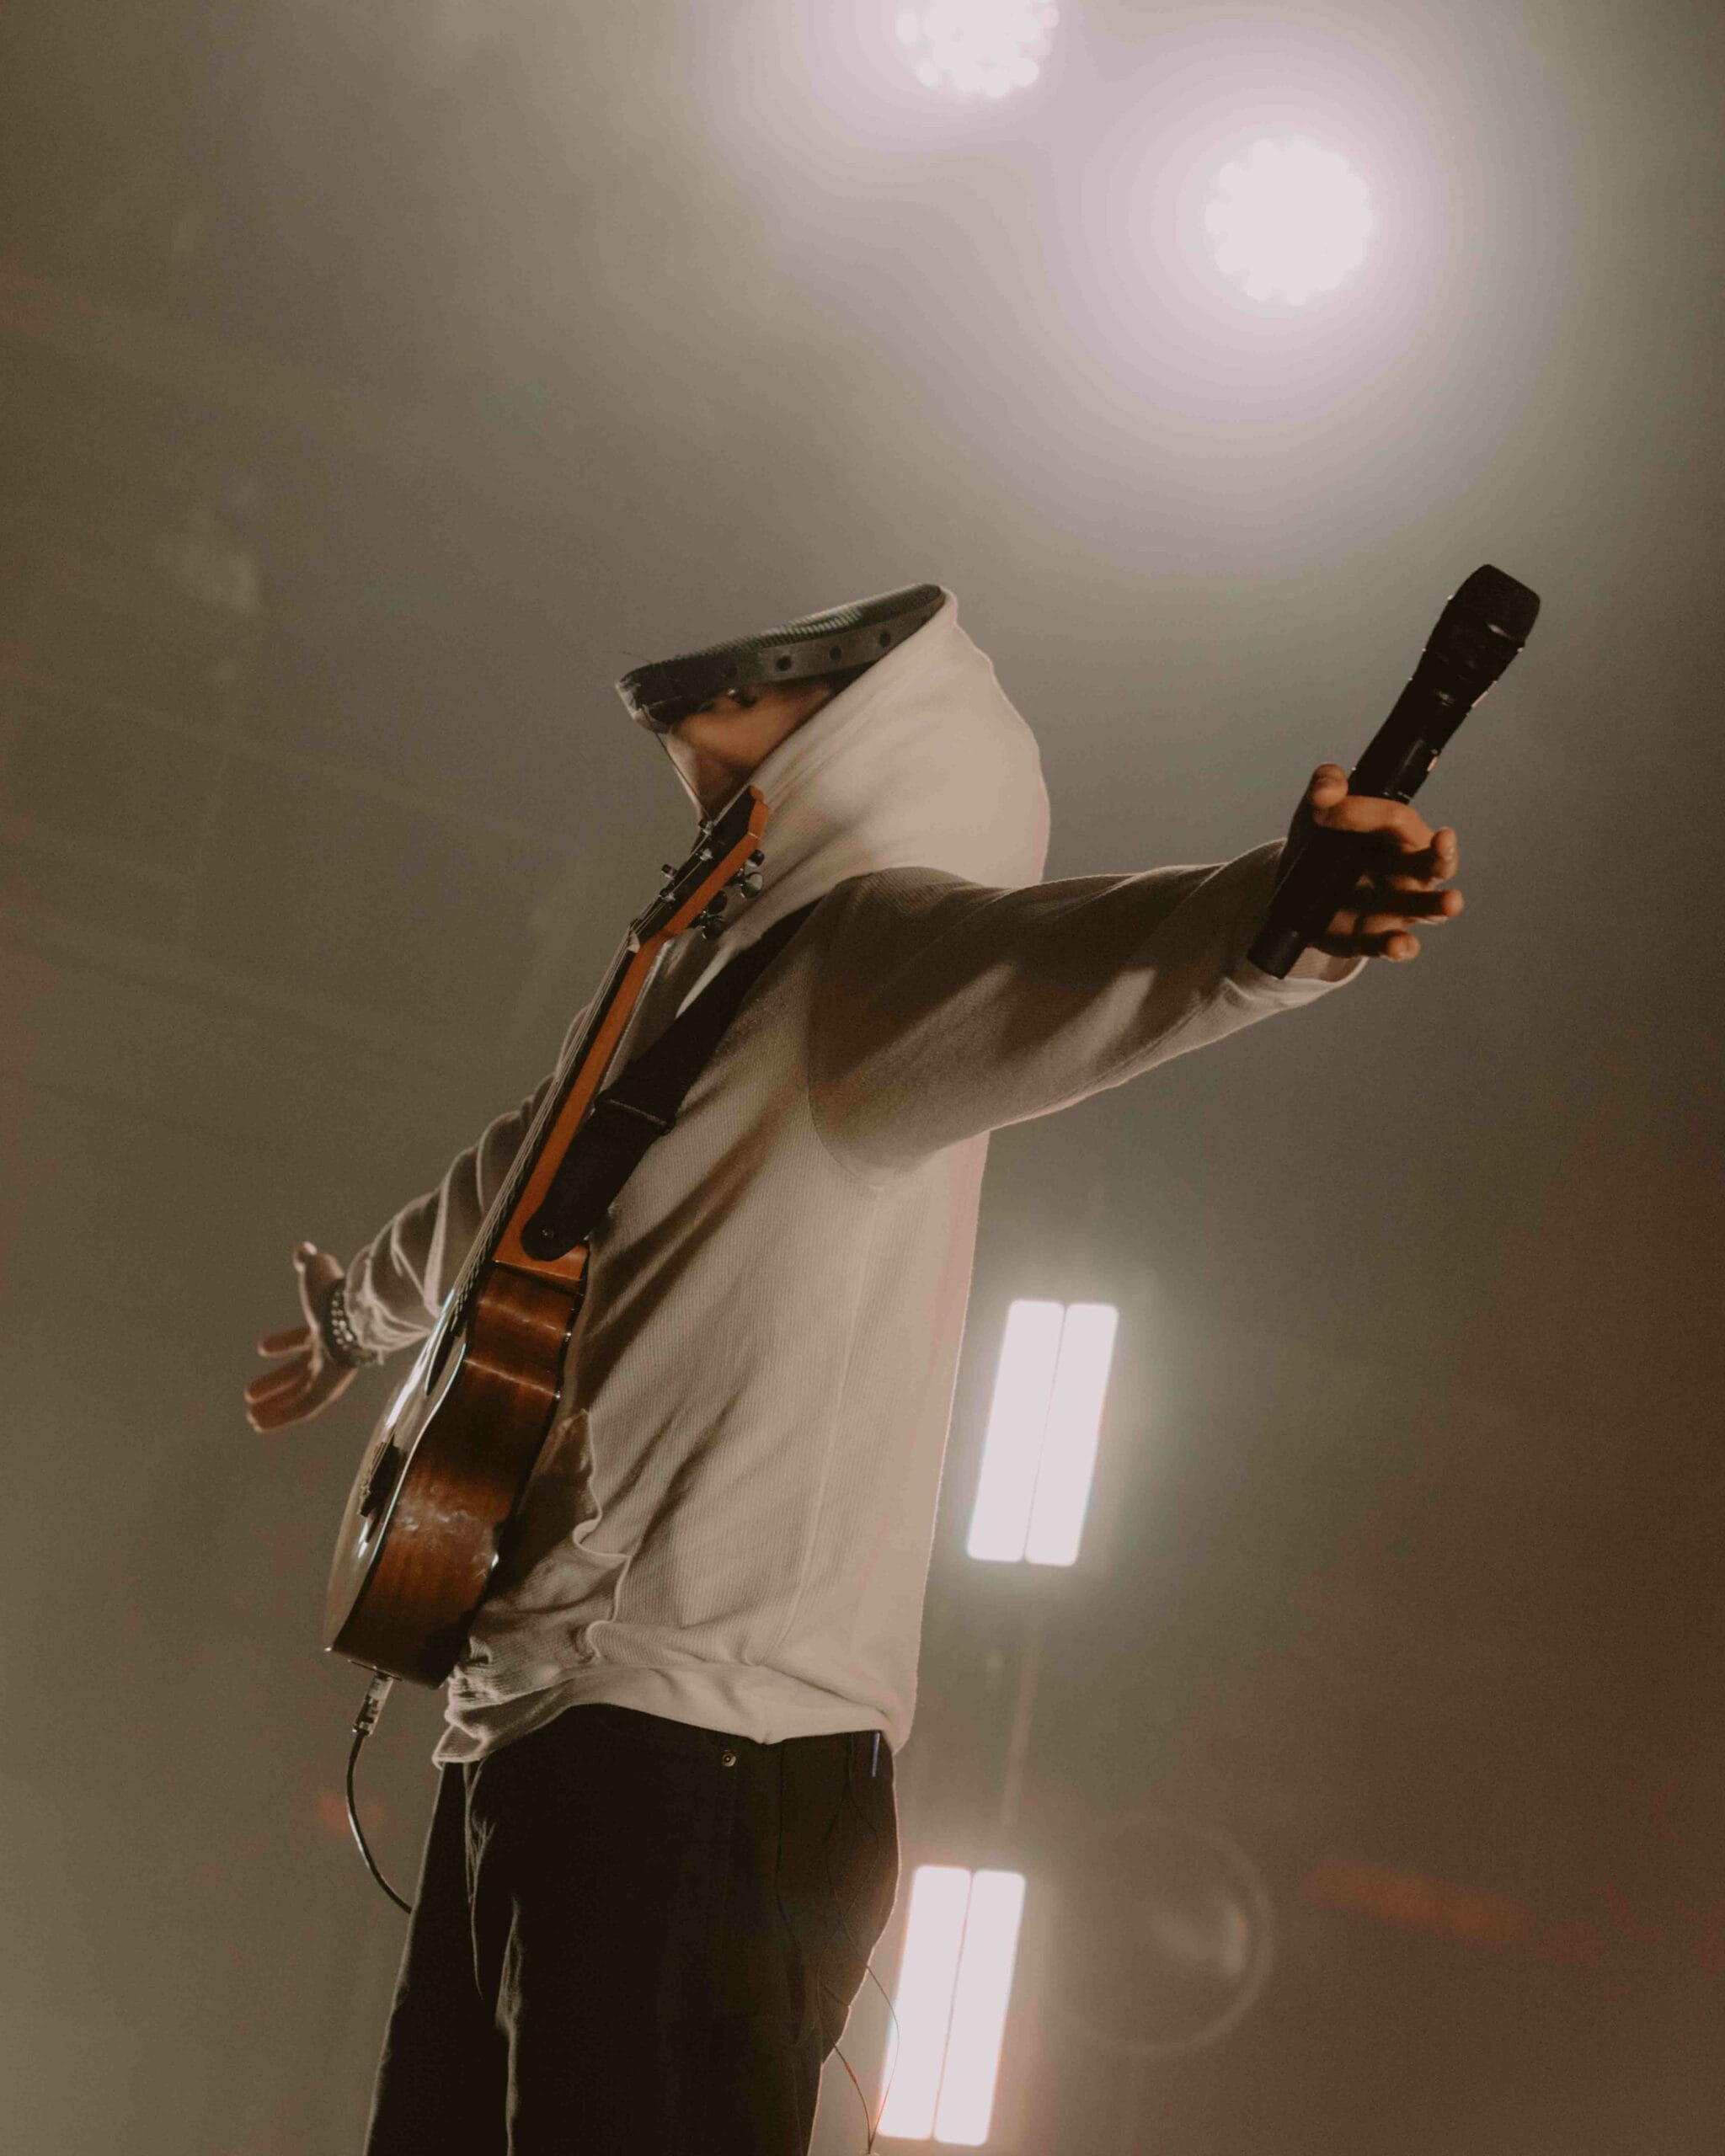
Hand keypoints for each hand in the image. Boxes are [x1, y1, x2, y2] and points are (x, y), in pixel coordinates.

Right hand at [244, 1243, 358, 1431]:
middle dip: (275, 1382)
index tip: (262, 1347)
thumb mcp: (316, 1271)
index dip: (284, 1342)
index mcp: (325, 1326)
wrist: (352, 1313)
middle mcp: (328, 1351)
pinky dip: (283, 1418)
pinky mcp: (330, 1389)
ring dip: (275, 1406)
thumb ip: (308, 1262)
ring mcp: (330, 1371)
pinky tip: (261, 1425)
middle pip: (298, 1372)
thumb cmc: (334, 1293)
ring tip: (251, 1417)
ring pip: (300, 1395)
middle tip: (250, 1393)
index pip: (302, 1338)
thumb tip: (304, 1249)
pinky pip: (305, 1409)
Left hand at [1302, 764, 1463, 962]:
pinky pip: (1390, 945)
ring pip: (1424, 908)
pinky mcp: (1370, 937)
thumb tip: (1325, 792)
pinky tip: (1400, 946)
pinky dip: (1398, 947)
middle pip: (1434, 865)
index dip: (1364, 813)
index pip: (1396, 820)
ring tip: (1451, 902)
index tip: (1325, 811)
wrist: (1292, 889)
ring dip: (1437, 905)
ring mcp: (1393, 909)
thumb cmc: (1323, 843)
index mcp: (1400, 837)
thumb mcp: (1319, 809)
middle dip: (1442, 855)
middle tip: (1444, 841)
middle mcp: (1407, 873)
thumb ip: (1325, 785)